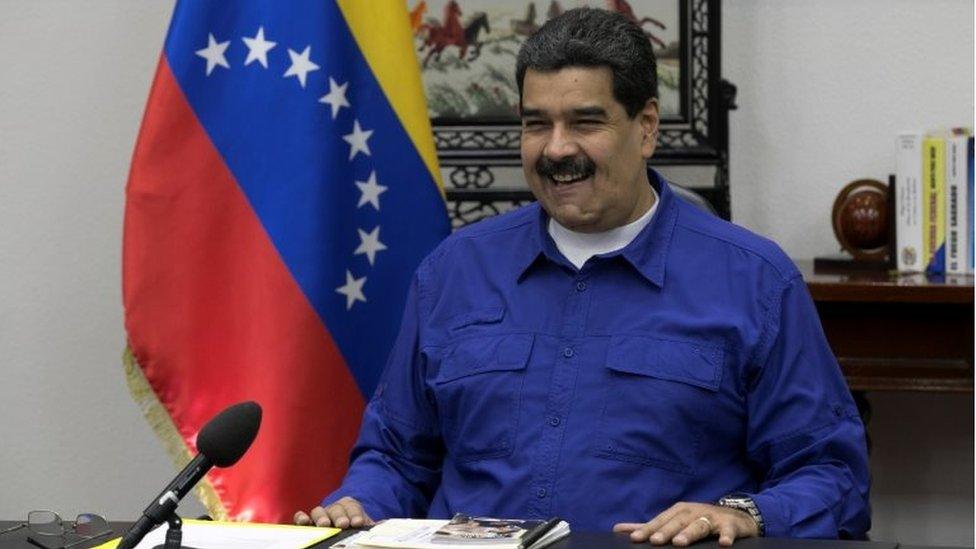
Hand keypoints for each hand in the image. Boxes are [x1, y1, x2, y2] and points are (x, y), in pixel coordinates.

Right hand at [294, 496, 373, 528]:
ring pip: (318, 511)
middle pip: (336, 508)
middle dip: (340, 516)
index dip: (355, 514)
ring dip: (321, 517)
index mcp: (350, 506)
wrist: (348, 528)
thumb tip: (384, 524)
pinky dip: (301, 517)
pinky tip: (303, 522)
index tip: (358, 523)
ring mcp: (320, 515)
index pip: (352, 506)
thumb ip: (374, 526)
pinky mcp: (308, 523)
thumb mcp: (366, 527)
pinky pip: (301, 517)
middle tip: (343, 524)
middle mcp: (334, 508)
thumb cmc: (357, 529)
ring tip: (325, 525)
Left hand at [613, 502, 758, 545]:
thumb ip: (649, 527)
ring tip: (680, 543)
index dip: (648, 529)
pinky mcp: (730, 525)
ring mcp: (711, 517)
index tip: (635, 539)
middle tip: (656, 541)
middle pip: (677, 522)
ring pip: (699, 525)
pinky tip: (723, 544)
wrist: (736, 517)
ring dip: (690, 533)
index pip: (660, 521)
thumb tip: (618, 529)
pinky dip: (726, 536)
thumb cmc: (699, 520)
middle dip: (666, 531)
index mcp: (678, 511)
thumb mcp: (674, 520)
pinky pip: (727, 531)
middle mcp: (693, 512)